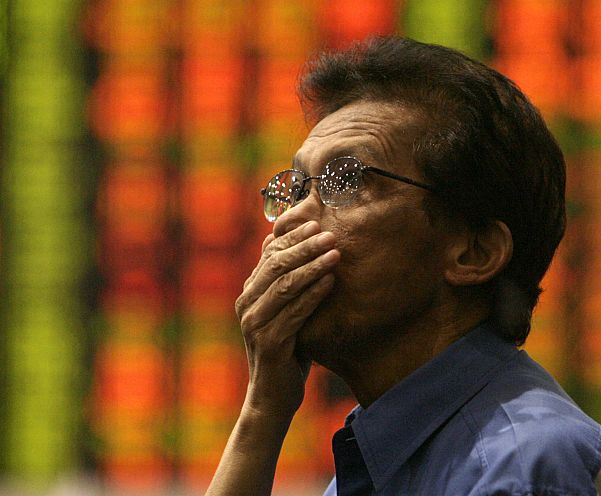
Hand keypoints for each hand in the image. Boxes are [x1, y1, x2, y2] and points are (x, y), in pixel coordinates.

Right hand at [235, 220, 338, 417]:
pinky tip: (331, 282)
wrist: (274, 396)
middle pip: (276, 265)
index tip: (316, 222)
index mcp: (249, 292)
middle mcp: (247, 304)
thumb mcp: (286, 311)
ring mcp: (254, 323)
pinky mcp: (268, 342)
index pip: (269, 255)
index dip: (292, 237)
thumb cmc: (286, 348)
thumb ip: (289, 283)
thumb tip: (301, 247)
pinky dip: (313, 295)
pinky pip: (294, 312)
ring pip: (285, 285)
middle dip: (305, 247)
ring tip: (335, 253)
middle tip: (330, 234)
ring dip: (312, 266)